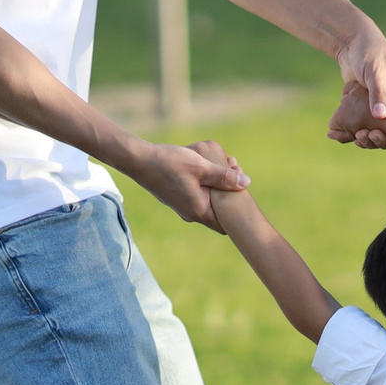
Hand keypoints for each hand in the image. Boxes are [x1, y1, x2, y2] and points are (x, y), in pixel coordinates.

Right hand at [130, 140, 248, 230]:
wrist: (139, 160)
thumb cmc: (169, 163)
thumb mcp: (201, 167)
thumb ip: (224, 176)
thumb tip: (247, 183)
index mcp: (199, 211)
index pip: (227, 224)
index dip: (239, 209)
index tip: (243, 188)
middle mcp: (191, 213)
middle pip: (220, 210)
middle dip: (231, 192)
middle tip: (235, 168)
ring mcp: (184, 206)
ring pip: (210, 199)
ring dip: (219, 185)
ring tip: (225, 163)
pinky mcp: (178, 197)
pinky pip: (200, 194)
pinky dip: (208, 183)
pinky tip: (208, 166)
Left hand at [326, 21, 385, 149]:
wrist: (353, 45)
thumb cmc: (371, 53)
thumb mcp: (376, 71)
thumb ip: (379, 93)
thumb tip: (381, 116)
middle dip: (381, 140)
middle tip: (366, 137)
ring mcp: (383, 111)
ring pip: (378, 133)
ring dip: (365, 139)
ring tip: (353, 137)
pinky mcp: (366, 112)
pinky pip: (361, 127)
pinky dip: (349, 133)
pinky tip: (334, 135)